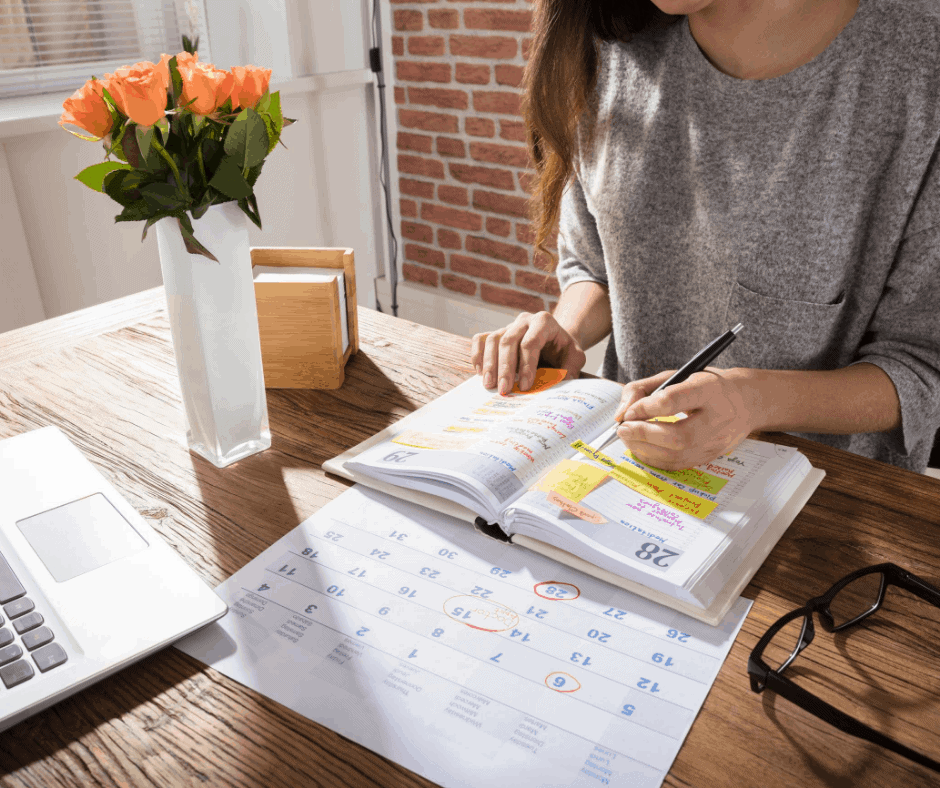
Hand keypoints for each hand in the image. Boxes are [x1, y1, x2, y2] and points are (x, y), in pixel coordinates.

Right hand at [470, 311, 586, 394]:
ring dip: (489, 364)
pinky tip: (480, 372)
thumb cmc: (564, 349)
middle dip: (505, 368)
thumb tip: (561, 385)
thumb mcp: (575, 356)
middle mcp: (524, 320)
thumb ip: (571, 369)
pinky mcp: (497, 333)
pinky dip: (477, 355)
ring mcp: (508, 326)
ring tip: (489, 385)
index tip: (525, 386)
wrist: (555, 340)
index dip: (526, 365)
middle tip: (504, 390)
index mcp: (544, 322)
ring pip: (492, 340)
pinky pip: (480, 339)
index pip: (530, 343)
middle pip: (508, 341)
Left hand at [614, 368, 754, 469]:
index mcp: (710, 389)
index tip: (628, 412)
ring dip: (644, 449)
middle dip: (643, 434)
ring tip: (628, 438)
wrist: (746, 402)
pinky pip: (679, 464)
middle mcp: (718, 418)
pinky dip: (654, 459)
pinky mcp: (712, 456)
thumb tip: (621, 414)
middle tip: (623, 429)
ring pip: (677, 455)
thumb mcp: (675, 375)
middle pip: (678, 436)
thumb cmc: (704, 386)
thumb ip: (642, 389)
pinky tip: (642, 448)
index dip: (645, 408)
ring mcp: (717, 441)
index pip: (674, 400)